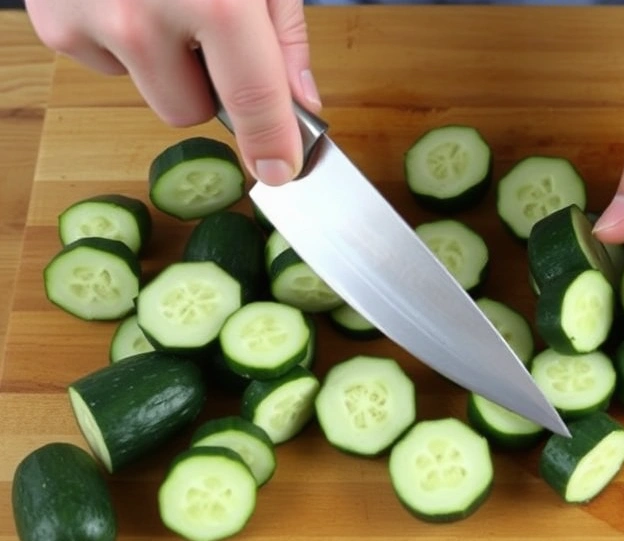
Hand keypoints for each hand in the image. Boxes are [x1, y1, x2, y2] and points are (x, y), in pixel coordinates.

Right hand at [24, 0, 320, 185]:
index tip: (282, 171)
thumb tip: (302, 104)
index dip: (272, 144)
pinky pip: (105, 65)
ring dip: (165, 63)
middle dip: (209, 84)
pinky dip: (122, 42)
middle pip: (189, 111)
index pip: (252, 101)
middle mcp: (143, 17)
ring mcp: (88, 19)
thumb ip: (286, 38)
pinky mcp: (52, 21)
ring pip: (147, 92)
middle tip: (210, 30)